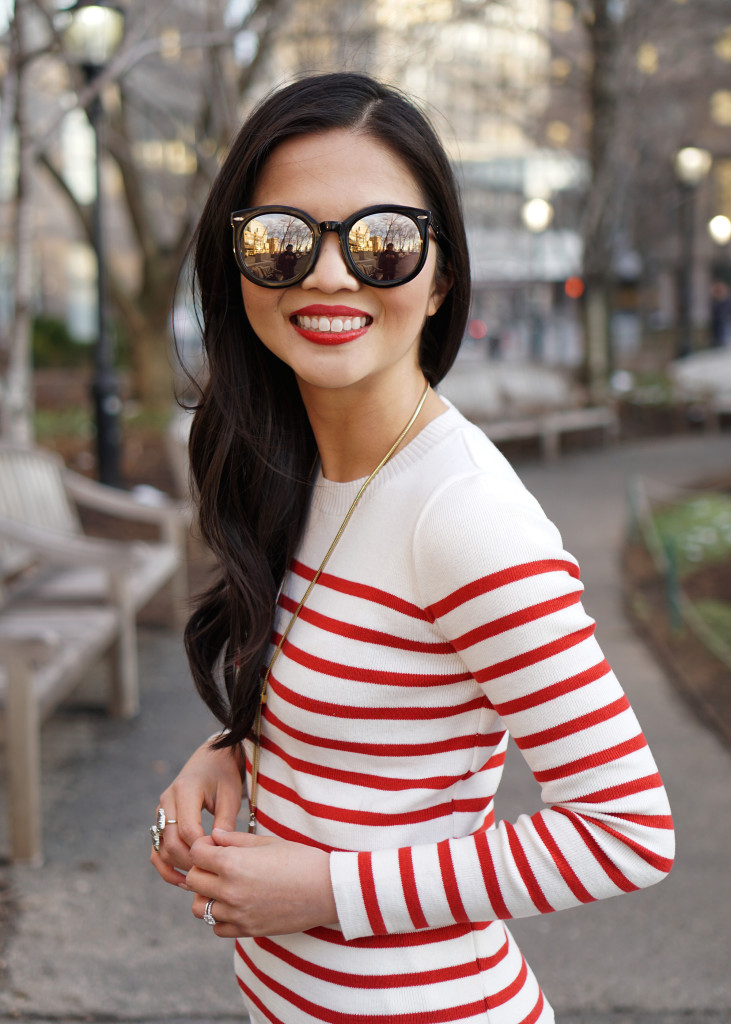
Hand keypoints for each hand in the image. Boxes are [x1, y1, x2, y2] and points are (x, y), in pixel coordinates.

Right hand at [150, 738, 243, 887]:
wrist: (210, 759)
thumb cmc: (223, 775)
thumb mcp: (230, 794)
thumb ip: (225, 820)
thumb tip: (219, 850)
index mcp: (185, 789)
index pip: (188, 829)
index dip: (202, 849)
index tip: (219, 861)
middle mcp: (167, 800)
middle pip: (172, 842)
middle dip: (190, 862)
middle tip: (211, 877)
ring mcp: (160, 811)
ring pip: (161, 848)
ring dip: (177, 868)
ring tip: (198, 883)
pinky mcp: (160, 821)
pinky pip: (157, 849)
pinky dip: (165, 866)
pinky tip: (182, 881)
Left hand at [187, 828, 337, 936]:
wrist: (327, 890)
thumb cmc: (300, 859)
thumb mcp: (267, 842)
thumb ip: (235, 839)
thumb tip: (213, 836)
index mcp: (233, 863)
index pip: (196, 853)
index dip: (203, 846)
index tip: (215, 846)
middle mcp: (229, 890)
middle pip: (192, 880)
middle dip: (201, 869)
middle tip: (217, 864)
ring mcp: (237, 913)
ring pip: (199, 908)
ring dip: (206, 896)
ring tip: (223, 887)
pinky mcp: (247, 930)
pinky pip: (217, 927)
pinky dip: (220, 917)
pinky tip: (236, 905)